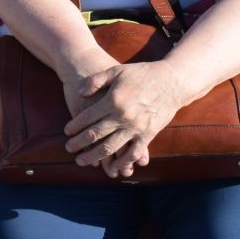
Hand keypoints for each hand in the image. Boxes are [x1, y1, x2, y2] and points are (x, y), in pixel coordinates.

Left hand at [63, 61, 188, 178]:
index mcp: (113, 101)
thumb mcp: (116, 71)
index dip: (74, 126)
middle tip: (69, 148)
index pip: (87, 118)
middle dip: (79, 144)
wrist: (173, 81)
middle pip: (95, 135)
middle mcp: (123, 117)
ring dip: (95, 156)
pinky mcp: (148, 134)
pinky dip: (122, 162)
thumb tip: (80, 92)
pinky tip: (112, 167)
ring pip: (111, 148)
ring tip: (83, 161)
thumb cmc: (142, 74)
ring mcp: (136, 128)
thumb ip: (96, 81)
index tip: (67, 132)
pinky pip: (133, 153)